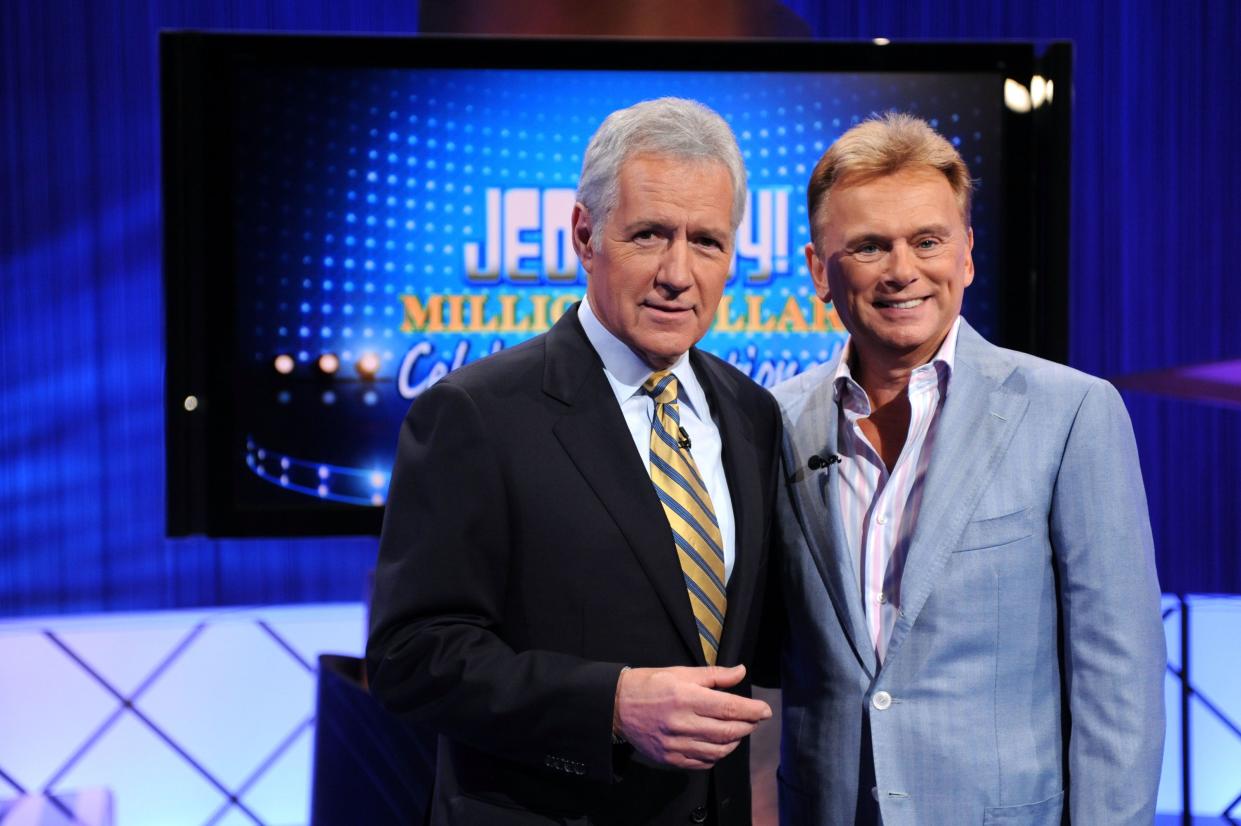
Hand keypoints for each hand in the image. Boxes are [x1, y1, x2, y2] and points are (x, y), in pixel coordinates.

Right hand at [612, 664, 771, 769]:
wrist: (618, 706)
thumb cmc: (650, 684)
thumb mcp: (681, 672)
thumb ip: (714, 675)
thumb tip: (740, 672)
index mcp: (687, 698)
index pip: (729, 708)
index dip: (752, 711)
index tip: (765, 711)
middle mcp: (683, 723)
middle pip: (728, 732)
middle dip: (747, 726)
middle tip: (754, 720)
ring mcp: (676, 745)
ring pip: (718, 751)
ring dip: (734, 742)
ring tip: (738, 732)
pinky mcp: (670, 759)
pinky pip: (702, 763)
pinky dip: (716, 756)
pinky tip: (718, 745)